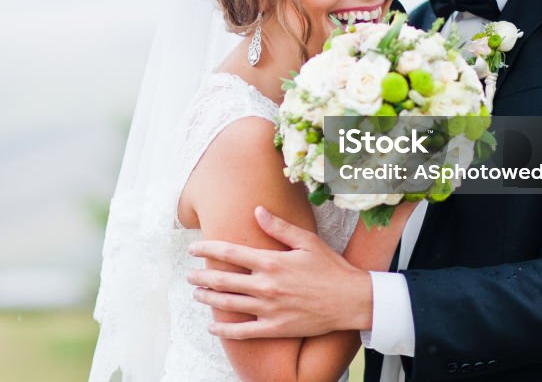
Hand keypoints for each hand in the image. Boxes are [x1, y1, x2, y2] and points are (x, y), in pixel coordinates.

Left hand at [187, 206, 372, 338]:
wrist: (351, 300)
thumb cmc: (330, 268)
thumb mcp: (306, 241)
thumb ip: (279, 226)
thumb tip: (257, 210)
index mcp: (271, 262)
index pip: (229, 253)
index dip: (207, 249)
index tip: (193, 248)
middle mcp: (266, 286)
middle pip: (222, 280)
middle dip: (201, 276)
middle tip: (189, 274)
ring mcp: (269, 309)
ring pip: (228, 304)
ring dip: (208, 299)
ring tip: (196, 294)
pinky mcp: (275, 328)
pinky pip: (243, 332)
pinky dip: (225, 330)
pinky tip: (213, 327)